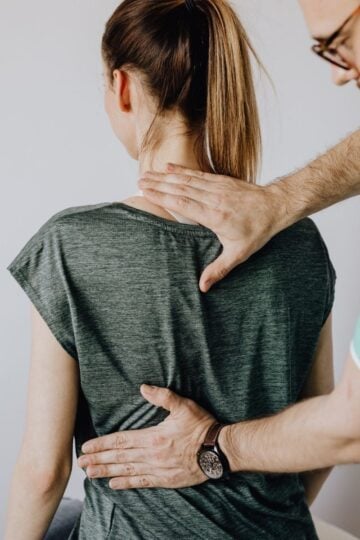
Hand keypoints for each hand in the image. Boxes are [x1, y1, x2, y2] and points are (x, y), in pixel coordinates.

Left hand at [77, 385, 216, 489]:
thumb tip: (143, 387)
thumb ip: (163, 396)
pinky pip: (142, 482)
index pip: (121, 441)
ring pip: (127, 471)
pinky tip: (113, 484)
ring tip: (90, 474)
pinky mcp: (165, 479)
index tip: (87, 446)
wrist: (219, 450)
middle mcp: (152, 455)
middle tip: (81, 463)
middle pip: (119, 458)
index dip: (102, 444)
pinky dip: (126, 483)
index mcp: (153, 437)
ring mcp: (158, 469)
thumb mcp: (184, 405)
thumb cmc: (201, 426)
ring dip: (107, 472)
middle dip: (98, 459)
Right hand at [138, 163, 283, 291]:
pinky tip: (170, 166)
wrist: (276, 206)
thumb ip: (219, 269)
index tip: (145, 192)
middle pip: (180, 189)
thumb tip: (203, 286)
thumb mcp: (239, 254)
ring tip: (148, 173)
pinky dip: (183, 170)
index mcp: (215, 216)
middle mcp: (213, 198)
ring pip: (187, 179)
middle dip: (158, 184)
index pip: (183, 204)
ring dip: (166, 175)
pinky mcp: (222, 180)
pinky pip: (198, 174)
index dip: (162, 197)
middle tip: (139, 181)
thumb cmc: (258, 230)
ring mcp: (217, 187)